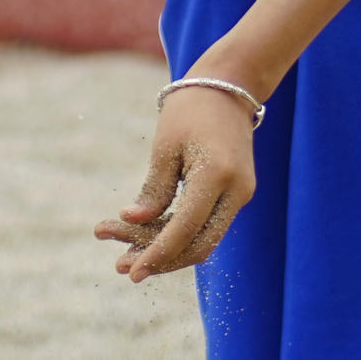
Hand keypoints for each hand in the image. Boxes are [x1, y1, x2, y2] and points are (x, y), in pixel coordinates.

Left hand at [95, 84, 257, 283]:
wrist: (228, 87)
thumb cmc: (190, 110)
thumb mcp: (165, 146)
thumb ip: (154, 189)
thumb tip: (132, 221)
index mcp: (217, 175)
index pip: (185, 229)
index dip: (157, 254)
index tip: (130, 272)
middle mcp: (236, 191)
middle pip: (199, 245)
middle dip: (160, 258)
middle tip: (120, 266)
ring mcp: (240, 195)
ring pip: (203, 239)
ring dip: (165, 249)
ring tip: (123, 254)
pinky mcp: (235, 195)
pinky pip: (207, 224)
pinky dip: (178, 233)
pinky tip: (146, 236)